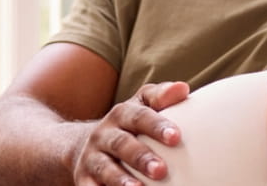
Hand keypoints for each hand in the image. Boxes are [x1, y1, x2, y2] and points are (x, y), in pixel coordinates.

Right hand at [72, 81, 188, 185]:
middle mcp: (104, 134)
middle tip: (161, 170)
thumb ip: (160, 96)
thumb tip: (183, 89)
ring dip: (120, 179)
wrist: (85, 145)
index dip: (156, 126)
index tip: (175, 137)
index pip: (139, 117)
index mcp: (122, 114)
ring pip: (104, 168)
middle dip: (140, 157)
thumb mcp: (141, 105)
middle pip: (121, 144)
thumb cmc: (128, 126)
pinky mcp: (84, 179)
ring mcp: (92, 157)